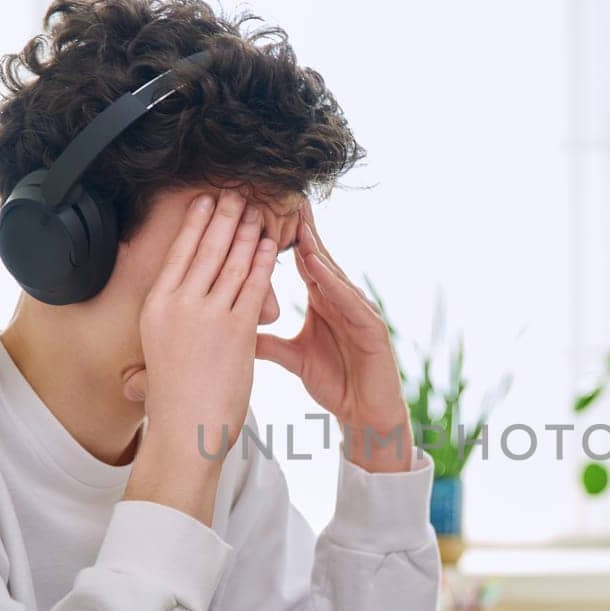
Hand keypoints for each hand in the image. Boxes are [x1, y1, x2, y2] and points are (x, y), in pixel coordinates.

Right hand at [123, 190, 277, 522]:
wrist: (186, 430)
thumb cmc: (175, 397)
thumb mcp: (157, 349)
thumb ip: (166, 319)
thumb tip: (164, 304)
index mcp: (156, 306)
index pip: (178, 253)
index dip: (195, 223)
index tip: (206, 200)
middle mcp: (178, 304)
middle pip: (205, 248)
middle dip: (224, 216)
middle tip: (238, 190)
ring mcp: (207, 315)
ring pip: (232, 262)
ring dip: (247, 232)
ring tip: (258, 210)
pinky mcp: (236, 330)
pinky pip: (254, 286)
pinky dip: (263, 262)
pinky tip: (271, 246)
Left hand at [255, 205, 413, 472]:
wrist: (366, 415)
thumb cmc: (336, 384)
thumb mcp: (294, 358)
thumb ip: (268, 343)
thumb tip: (237, 330)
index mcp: (323, 301)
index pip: (301, 261)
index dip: (282, 236)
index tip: (261, 210)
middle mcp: (342, 299)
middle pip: (318, 256)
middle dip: (301, 228)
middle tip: (281, 195)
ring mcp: (359, 310)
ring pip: (333, 272)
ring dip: (314, 247)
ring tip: (294, 220)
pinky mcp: (372, 327)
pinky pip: (348, 299)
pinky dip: (332, 281)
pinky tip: (316, 263)